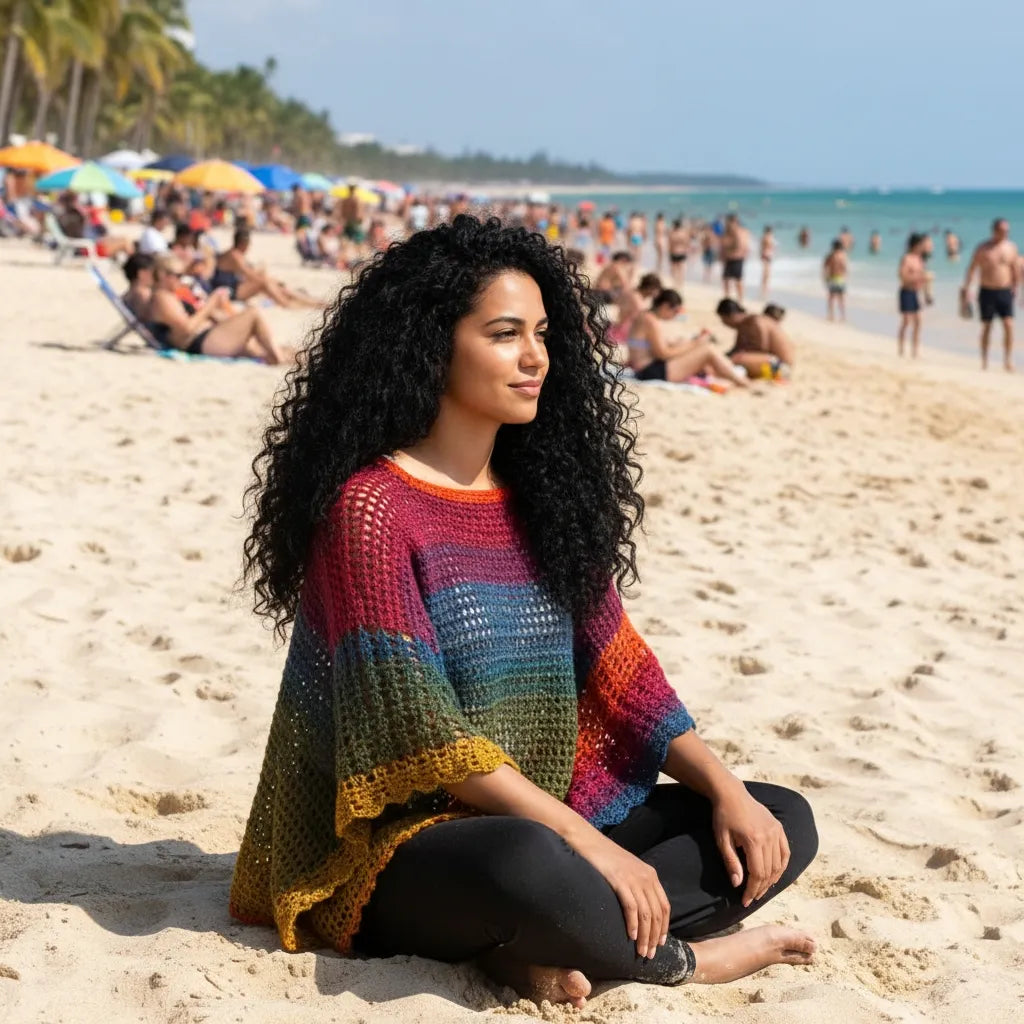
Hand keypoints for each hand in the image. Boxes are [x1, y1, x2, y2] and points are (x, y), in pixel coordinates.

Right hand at [577, 834, 669, 959]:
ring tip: (640, 952)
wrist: (588, 840)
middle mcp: (646, 877)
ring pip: (646, 914)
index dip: (664, 927)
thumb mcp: (627, 870)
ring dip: (644, 936)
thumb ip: (636, 886)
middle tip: (649, 954)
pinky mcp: (619, 880)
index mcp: (650, 875)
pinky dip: (632, 924)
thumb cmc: (605, 857)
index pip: (664, 906)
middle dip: (654, 937)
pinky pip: (631, 907)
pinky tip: (630, 936)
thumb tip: (640, 911)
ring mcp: (633, 878)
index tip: (660, 943)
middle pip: (657, 913)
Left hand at [713, 784, 789, 907]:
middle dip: (760, 888)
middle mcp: (769, 836)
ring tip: (761, 889)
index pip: (757, 873)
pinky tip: (774, 875)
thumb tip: (738, 884)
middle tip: (752, 898)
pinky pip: (785, 853)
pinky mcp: (779, 828)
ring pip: (779, 864)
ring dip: (771, 880)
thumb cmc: (723, 816)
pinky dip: (782, 867)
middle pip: (769, 871)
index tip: (745, 901)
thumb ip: (731, 862)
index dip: (752, 890)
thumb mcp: (722, 840)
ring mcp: (776, 832)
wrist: (732, 794)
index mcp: (754, 840)